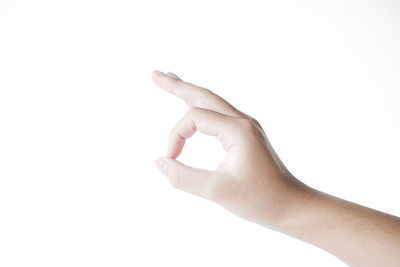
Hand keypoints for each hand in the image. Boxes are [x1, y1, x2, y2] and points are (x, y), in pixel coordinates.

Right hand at [152, 70, 311, 227]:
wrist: (290, 205)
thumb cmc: (260, 200)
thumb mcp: (217, 192)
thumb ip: (184, 178)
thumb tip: (161, 163)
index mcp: (238, 130)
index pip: (195, 118)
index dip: (176, 135)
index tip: (172, 158)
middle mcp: (243, 121)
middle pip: (204, 96)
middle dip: (178, 85)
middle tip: (156, 74)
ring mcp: (246, 126)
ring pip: (212, 101)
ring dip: (189, 92)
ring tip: (170, 80)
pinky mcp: (245, 135)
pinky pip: (219, 113)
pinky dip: (202, 106)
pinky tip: (194, 106)